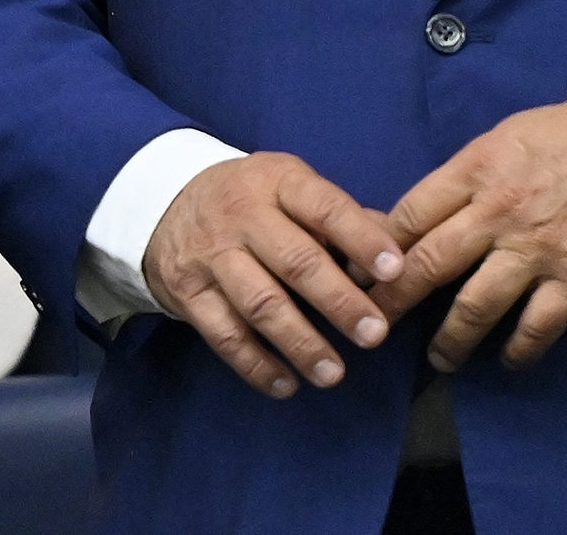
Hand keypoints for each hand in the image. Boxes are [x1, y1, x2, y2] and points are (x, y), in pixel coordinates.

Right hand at [144, 152, 410, 399]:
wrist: (165, 203)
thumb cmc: (252, 200)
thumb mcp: (290, 188)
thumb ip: (342, 218)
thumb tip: (401, 250)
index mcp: (278, 181)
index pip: (325, 207)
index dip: (362, 239)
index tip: (396, 271)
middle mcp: (242, 214)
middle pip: (295, 261)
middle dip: (339, 301)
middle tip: (375, 335)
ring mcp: (211, 254)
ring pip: (260, 302)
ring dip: (301, 342)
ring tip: (334, 373)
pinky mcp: (187, 291)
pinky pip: (224, 334)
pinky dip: (256, 365)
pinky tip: (286, 385)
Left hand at [389, 92, 566, 373]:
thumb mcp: (503, 138)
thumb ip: (464, 178)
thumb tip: (422, 216)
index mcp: (476, 170)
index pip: (409, 216)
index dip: (375, 249)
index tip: (355, 273)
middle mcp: (498, 211)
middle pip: (429, 263)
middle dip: (392, 300)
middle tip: (371, 325)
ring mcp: (537, 248)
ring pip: (476, 306)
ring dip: (450, 340)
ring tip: (439, 357)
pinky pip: (537, 327)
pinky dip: (518, 351)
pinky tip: (507, 361)